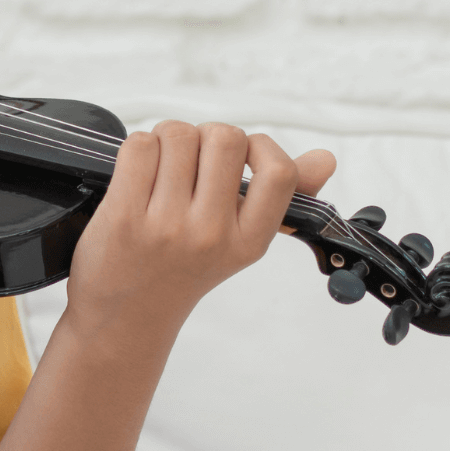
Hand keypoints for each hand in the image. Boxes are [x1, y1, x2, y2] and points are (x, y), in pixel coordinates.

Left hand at [66, 121, 336, 334]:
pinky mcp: (123, 215)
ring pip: (177, 134)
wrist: (128, 315)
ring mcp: (166, 224)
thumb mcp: (238, 241)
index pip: (278, 173)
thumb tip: (326, 158)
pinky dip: (139, 147)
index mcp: (249, 241)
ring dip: (168, 138)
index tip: (241, 156)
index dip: (259, 146)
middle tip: (192, 158)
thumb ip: (279, 196)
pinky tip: (139, 171)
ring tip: (163, 164)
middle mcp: (211, 233)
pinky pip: (138, 146)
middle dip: (206, 135)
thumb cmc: (184, 268)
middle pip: (223, 138)